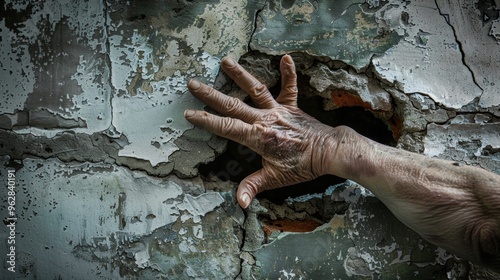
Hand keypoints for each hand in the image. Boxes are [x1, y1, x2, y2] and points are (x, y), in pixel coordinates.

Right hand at [184, 55, 345, 207]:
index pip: (226, 127)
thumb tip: (239, 202)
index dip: (206, 120)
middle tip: (194, 84)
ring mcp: (278, 110)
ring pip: (255, 89)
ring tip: (226, 61)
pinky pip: (289, 87)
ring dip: (240, 75)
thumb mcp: (275, 179)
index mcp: (257, 137)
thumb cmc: (302, 166)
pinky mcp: (292, 106)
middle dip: (211, 95)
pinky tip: (286, 58)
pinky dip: (289, 72)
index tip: (189, 113)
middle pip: (233, 105)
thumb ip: (253, 187)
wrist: (328, 152)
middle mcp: (264, 119)